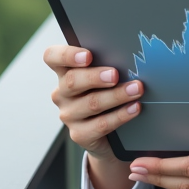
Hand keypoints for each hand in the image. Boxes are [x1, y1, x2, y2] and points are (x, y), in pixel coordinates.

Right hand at [43, 44, 144, 188]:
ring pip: (91, 103)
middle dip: (95, 77)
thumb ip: (107, 63)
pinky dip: (120, 115)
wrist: (111, 132)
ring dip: (116, 95)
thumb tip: (127, 56)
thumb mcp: (103, 75)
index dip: (67, 55)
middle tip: (115, 75)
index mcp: (64, 71)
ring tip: (136, 89)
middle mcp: (61, 92)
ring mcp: (68, 114)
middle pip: (72, 81)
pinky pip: (101, 124)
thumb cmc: (107, 91)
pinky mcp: (79, 134)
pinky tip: (134, 108)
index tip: (88, 55)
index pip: (52, 57)